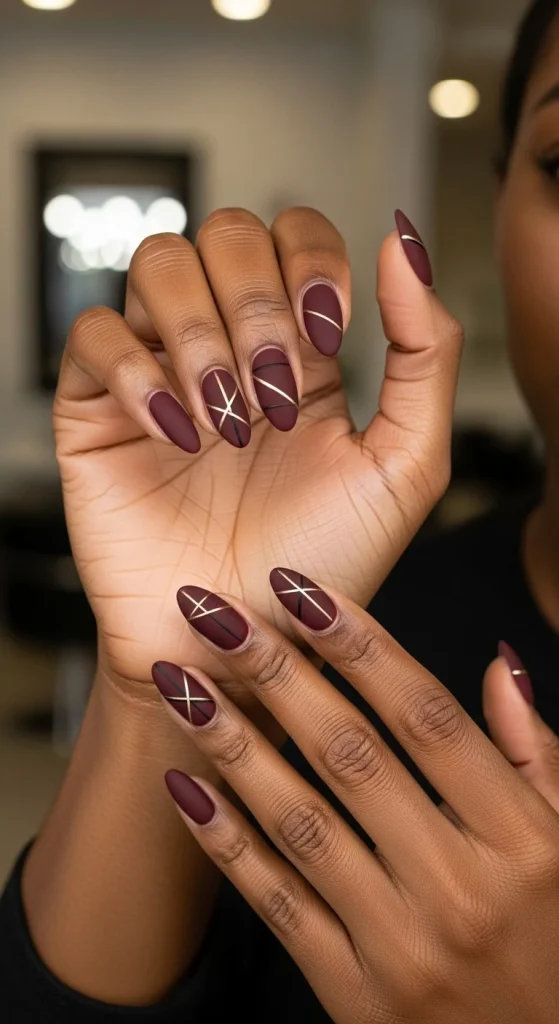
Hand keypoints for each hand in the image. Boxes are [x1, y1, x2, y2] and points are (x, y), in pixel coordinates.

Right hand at [54, 207, 461, 732]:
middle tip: (275, 394)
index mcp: (301, 352)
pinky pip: (93, 334)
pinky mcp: (96, 409)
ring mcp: (159, 372)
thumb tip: (404, 244)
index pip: (295, 232)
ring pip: (157, 263)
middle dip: (258, 306)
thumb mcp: (405, 468)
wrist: (240, 651)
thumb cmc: (321, 570)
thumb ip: (425, 355)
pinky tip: (174, 434)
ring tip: (225, 421)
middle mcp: (229, 349)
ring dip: (202, 334)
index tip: (328, 334)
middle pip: (225, 232)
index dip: (311, 260)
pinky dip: (137, 371)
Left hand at [155, 572, 558, 1023]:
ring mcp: (403, 946)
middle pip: (350, 755)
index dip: (360, 644)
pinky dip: (226, 843)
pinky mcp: (356, 996)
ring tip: (180, 681)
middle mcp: (460, 888)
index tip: (300, 589)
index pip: (427, 717)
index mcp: (522, 839)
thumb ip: (537, 754)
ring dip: (233, 743)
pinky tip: (184, 785)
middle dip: (274, 670)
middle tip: (210, 610)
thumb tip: (499, 663)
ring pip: (302, 822)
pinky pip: (279, 906)